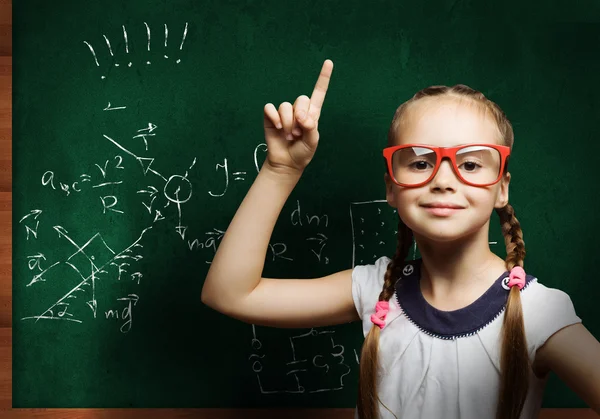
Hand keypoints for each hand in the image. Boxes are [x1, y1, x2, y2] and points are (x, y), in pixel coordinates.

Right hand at [262, 59, 332, 174]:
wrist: (286, 162)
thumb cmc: (302, 152)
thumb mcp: (312, 141)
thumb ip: (310, 127)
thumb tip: (301, 116)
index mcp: (312, 114)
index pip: (319, 93)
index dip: (323, 78)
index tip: (329, 62)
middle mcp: (298, 110)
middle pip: (301, 99)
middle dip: (300, 117)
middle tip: (298, 133)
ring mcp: (284, 113)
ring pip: (285, 106)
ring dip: (287, 123)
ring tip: (289, 135)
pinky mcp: (271, 116)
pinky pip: (270, 108)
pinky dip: (274, 118)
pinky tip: (277, 128)